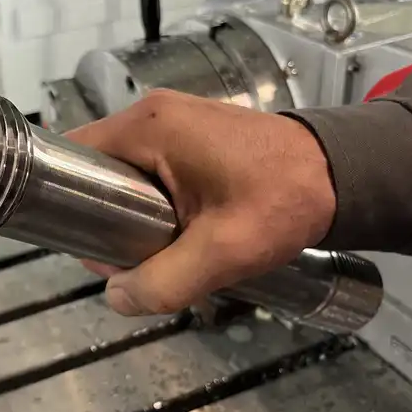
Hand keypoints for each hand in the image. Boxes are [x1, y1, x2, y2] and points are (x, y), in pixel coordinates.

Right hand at [65, 89, 336, 315]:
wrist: (340, 174)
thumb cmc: (281, 202)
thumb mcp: (221, 252)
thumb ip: (163, 281)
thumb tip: (116, 297)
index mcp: (149, 126)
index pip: (73, 154)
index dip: (71, 203)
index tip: (94, 245)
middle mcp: (152, 113)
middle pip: (96, 167)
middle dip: (105, 217)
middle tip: (135, 258)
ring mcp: (172, 120)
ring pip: (123, 172)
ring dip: (131, 212)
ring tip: (162, 248)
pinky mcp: (190, 133)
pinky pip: (148, 167)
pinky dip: (152, 200)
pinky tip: (177, 230)